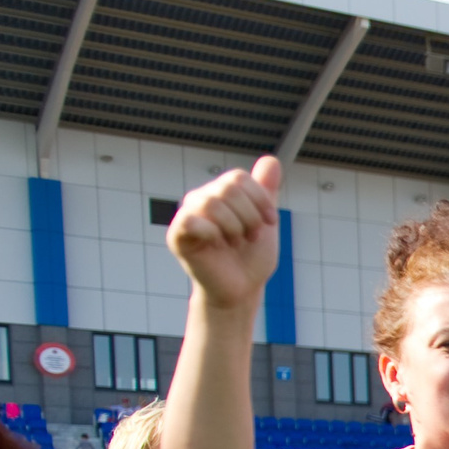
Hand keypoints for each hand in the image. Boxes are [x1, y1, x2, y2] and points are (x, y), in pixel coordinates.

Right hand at [169, 156, 283, 312]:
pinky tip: (218, 245)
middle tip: (250, 237)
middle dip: (250, 216)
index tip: (270, 221)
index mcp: (220, 193)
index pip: (239, 178)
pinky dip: (213, 233)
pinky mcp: (177, 236)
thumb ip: (265, 191)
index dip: (260, 199)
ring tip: (235, 243)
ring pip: (212, 203)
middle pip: (228, 189)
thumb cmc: (250, 257)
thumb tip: (271, 159)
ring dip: (234, 228)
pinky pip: (192, 221)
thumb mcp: (264, 220)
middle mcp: (200, 199)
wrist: (242, 288)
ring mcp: (187, 216)